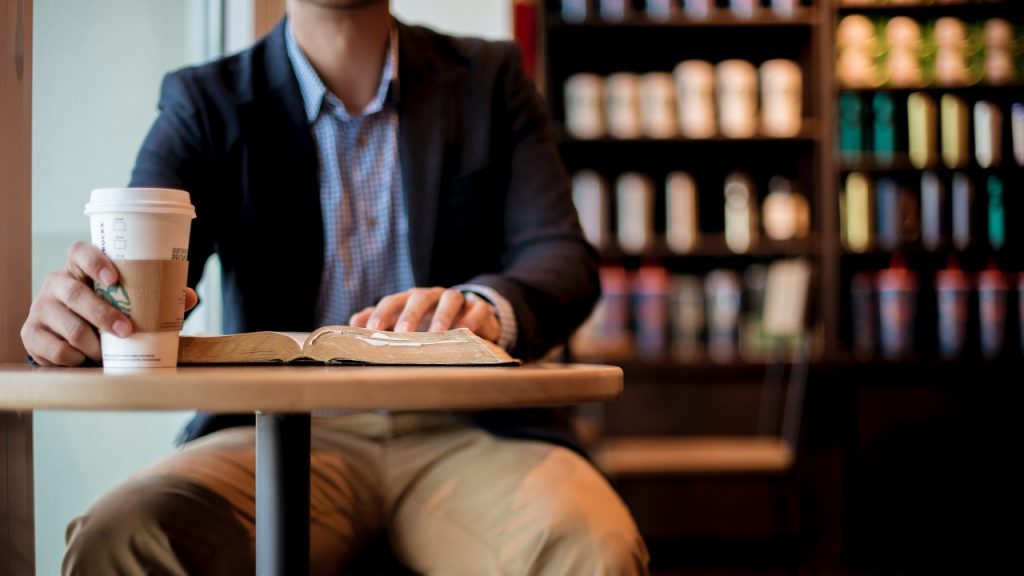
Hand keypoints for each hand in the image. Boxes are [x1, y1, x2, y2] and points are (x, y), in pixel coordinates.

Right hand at [20, 241, 198, 365]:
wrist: (69, 341)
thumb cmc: (105, 314)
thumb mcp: (127, 303)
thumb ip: (156, 298)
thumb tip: (189, 296)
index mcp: (80, 269)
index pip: (79, 252)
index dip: (95, 261)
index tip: (114, 278)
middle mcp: (56, 284)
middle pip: (74, 293)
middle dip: (103, 315)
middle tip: (126, 331)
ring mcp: (40, 308)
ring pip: (68, 326)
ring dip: (93, 344)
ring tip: (107, 353)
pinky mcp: (31, 333)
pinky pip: (56, 349)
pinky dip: (76, 359)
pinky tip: (85, 360)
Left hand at [349, 287, 500, 342]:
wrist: (470, 320)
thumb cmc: (431, 324)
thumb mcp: (405, 323)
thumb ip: (379, 322)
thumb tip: (353, 324)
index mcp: (411, 299)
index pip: (393, 300)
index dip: (382, 313)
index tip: (373, 330)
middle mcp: (432, 296)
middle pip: (419, 297)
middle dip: (410, 315)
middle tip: (403, 334)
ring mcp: (457, 299)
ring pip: (450, 299)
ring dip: (442, 315)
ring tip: (438, 334)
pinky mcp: (479, 307)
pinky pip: (477, 308)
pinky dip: (471, 318)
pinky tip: (466, 332)